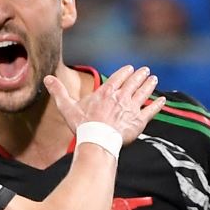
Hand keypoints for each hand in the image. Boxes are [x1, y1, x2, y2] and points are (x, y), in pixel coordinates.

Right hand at [44, 63, 163, 145]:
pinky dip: (157, 105)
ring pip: (144, 93)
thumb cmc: (82, 126)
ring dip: (149, 85)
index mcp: (106, 92)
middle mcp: (121, 97)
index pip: (119, 77)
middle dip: (140, 75)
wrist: (97, 141)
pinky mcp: (139, 121)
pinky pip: (151, 110)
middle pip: (133, 82)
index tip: (131, 69)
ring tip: (154, 79)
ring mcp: (131, 108)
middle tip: (146, 71)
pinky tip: (162, 100)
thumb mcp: (67, 107)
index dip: (126, 72)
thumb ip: (59, 92)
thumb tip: (47, 79)